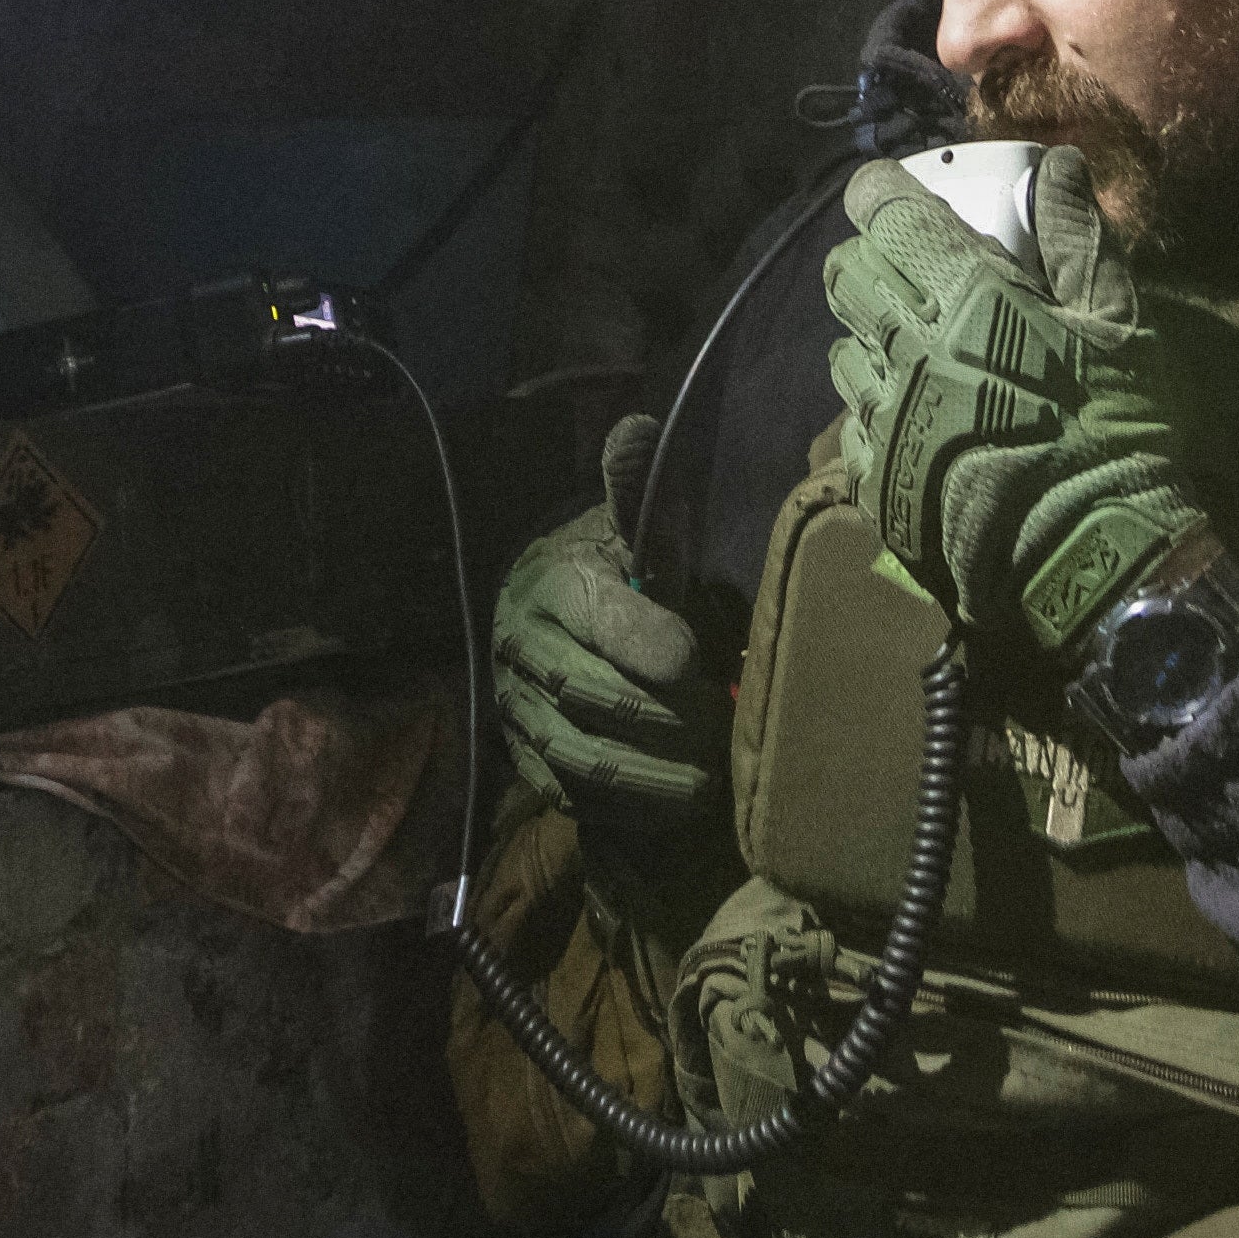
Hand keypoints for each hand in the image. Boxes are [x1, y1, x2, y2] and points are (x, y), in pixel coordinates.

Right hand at [491, 416, 724, 857]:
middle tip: (720, 728)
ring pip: (581, 757)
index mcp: (553, 585)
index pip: (597, 618)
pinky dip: (627, 810)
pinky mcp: (527, 760)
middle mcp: (523, 650)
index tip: (696, 662)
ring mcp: (519, 712)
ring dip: (651, 777)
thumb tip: (639, 427)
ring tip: (707, 781)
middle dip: (663, 721)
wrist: (539, 617)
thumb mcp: (624, 527)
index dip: (647, 643)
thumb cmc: (605, 571)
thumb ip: (638, 492)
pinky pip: (573, 797)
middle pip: (591, 698)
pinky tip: (675, 807)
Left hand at [821, 149, 1217, 648]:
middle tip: (909, 275)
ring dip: (870, 341)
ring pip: (841, 350)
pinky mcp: (873, 477)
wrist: (1088, 555)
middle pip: (846, 276)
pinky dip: (874, 412)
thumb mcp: (1118, 323)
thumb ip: (1077, 238)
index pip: (885, 214)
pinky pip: (849, 424)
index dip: (880, 194)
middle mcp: (905, 345)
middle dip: (869, 262)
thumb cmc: (1114, 428)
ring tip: (912, 357)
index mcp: (964, 295)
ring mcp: (882, 415)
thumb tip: (1059, 165)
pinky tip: (912, 422)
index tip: (893, 196)